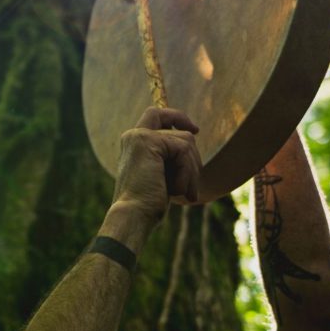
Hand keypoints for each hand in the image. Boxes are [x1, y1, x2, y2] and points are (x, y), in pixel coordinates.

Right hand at [111, 107, 201, 230]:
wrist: (133, 216)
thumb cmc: (148, 203)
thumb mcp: (162, 175)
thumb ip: (171, 156)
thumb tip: (193, 137)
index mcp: (134, 142)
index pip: (157, 115)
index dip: (177, 117)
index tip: (195, 130)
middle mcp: (134, 135)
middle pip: (176, 123)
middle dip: (192, 153)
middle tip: (192, 185)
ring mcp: (140, 136)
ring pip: (186, 140)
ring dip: (191, 170)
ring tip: (183, 193)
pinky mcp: (148, 141)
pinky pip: (183, 150)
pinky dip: (187, 173)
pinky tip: (177, 191)